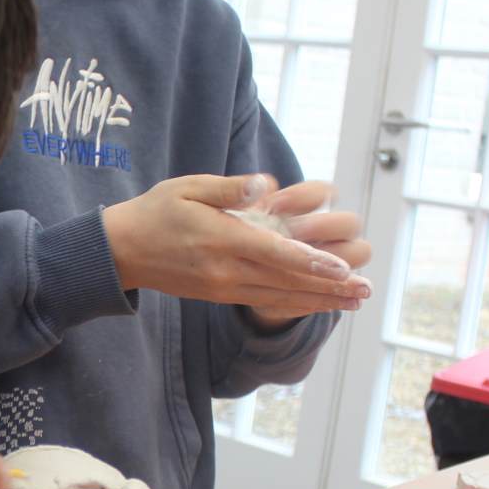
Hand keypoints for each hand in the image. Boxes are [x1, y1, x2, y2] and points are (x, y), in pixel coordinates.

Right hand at [104, 173, 372, 318]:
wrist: (121, 252)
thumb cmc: (155, 212)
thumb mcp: (187, 187)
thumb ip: (228, 188)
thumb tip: (266, 185)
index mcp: (220, 239)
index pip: (274, 253)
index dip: (311, 262)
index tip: (342, 268)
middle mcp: (225, 270)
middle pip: (286, 281)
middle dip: (330, 286)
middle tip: (367, 289)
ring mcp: (223, 287)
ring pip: (280, 295)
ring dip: (321, 300)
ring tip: (355, 301)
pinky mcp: (220, 294)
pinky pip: (265, 300)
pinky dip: (296, 303)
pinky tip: (320, 304)